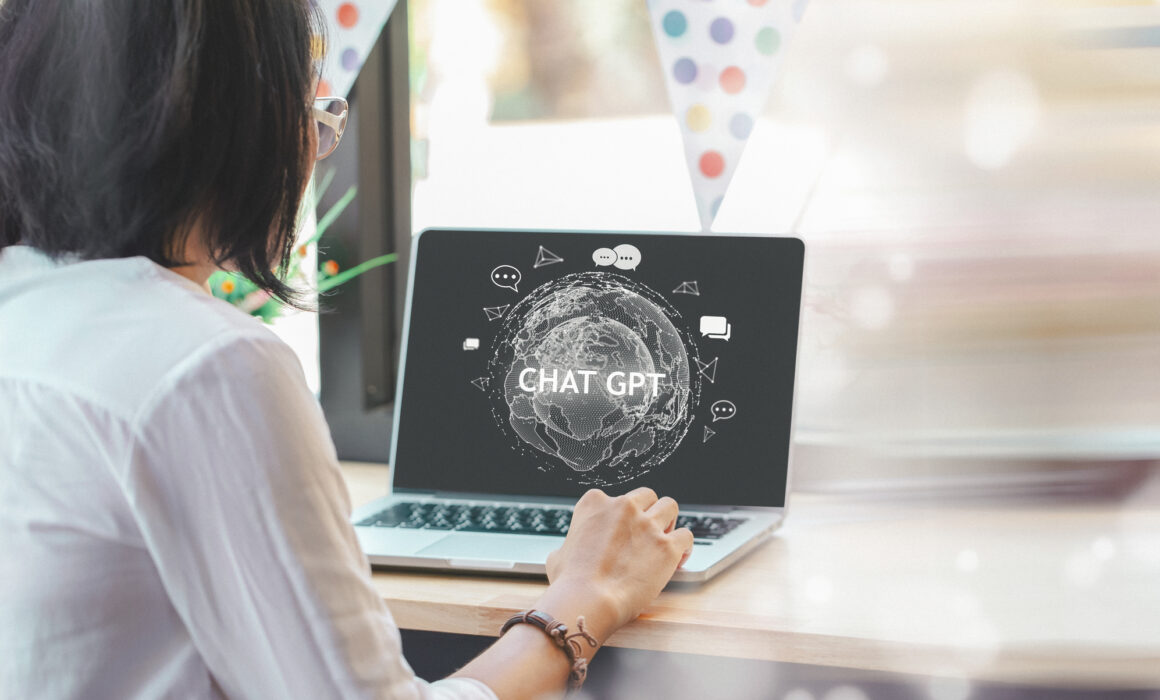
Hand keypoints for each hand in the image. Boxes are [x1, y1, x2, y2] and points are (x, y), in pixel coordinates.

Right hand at [542, 487, 693, 640]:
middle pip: (647, 496)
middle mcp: (623, 506)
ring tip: (664, 541)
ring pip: (670, 506)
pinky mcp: (666, 545)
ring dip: (669, 522)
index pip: (615, 498)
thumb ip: (569, 546)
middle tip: (647, 534)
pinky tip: (678, 559)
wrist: (587, 600)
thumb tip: (568, 553)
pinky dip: (684, 546)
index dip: (621, 518)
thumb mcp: (558, 555)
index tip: (622, 534)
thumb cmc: (569, 583)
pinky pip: (686, 535)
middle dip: (648, 512)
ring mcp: (646, 524)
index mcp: (594, 503)